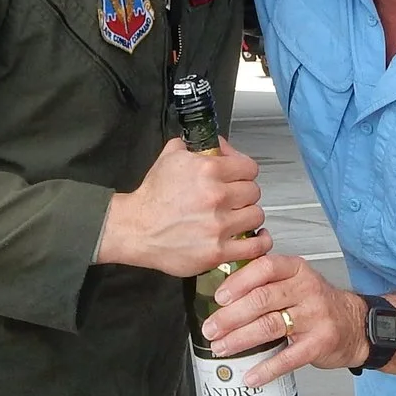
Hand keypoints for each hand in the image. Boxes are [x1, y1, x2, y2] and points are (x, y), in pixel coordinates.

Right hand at [97, 139, 269, 276]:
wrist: (136, 229)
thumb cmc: (152, 196)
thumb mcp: (170, 158)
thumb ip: (194, 146)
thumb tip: (216, 144)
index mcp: (208, 169)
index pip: (249, 168)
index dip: (244, 172)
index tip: (239, 178)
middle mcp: (216, 196)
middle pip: (253, 191)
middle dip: (244, 194)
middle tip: (233, 199)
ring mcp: (219, 226)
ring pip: (256, 215)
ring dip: (248, 216)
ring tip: (237, 218)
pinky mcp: (218, 251)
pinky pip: (255, 246)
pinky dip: (260, 242)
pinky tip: (256, 237)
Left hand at [203, 252, 367, 384]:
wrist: (356, 324)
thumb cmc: (317, 304)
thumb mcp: (296, 282)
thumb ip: (266, 282)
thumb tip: (223, 294)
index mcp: (296, 270)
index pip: (264, 268)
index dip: (238, 282)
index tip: (218, 297)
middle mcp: (307, 289)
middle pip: (262, 299)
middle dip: (230, 316)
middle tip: (211, 328)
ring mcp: (316, 316)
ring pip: (270, 326)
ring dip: (240, 339)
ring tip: (221, 348)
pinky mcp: (321, 342)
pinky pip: (289, 357)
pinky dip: (267, 368)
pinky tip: (251, 376)